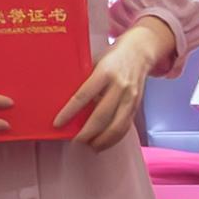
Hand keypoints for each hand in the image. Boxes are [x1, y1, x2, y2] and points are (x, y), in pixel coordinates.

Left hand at [48, 36, 156, 151]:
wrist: (140, 51)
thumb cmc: (113, 56)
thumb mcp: (95, 62)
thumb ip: (85, 80)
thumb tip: (66, 100)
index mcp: (104, 72)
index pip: (83, 96)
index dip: (69, 112)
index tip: (58, 123)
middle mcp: (119, 86)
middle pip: (100, 116)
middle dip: (87, 133)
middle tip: (75, 141)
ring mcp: (130, 97)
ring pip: (116, 126)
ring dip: (101, 140)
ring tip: (90, 146)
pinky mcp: (137, 106)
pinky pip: (125, 127)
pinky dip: (114, 138)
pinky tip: (104, 143)